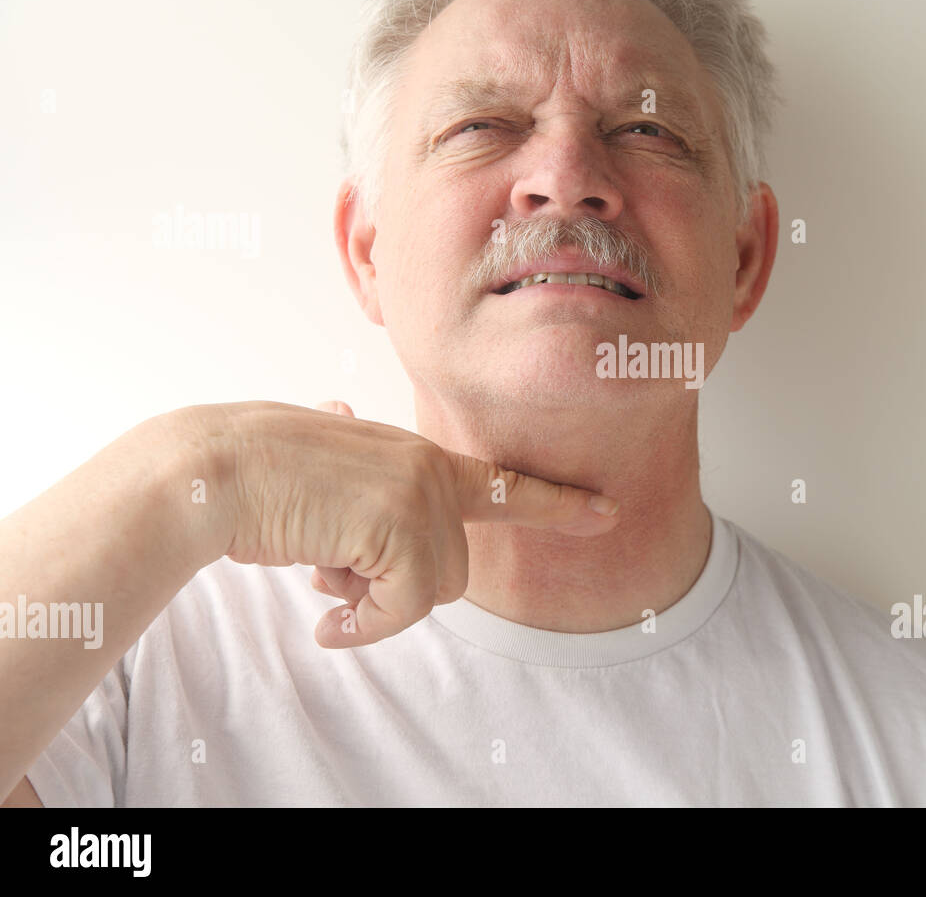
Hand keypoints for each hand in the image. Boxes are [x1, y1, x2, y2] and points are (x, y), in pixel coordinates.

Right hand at [213, 399, 619, 647]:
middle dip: (396, 590)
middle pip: (452, 571)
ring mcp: (419, 492)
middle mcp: (430, 468)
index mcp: (417, 455)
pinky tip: (323, 620)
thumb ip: (358, 462)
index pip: (501, 482)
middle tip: (336, 573)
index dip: (556, 503)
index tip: (607, 511)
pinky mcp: (401, 523)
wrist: (209, 468)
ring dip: (372, 604)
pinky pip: (402, 609)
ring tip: (320, 570)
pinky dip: (364, 628)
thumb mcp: (323, 462)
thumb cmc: (254, 470)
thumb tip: (343, 406)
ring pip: (429, 593)